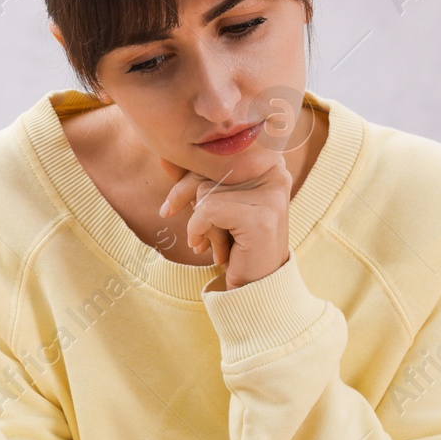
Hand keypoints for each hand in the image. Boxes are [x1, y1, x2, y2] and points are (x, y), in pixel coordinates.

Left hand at [157, 153, 292, 289]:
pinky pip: (209, 209)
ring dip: (199, 220)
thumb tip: (164, 157)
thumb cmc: (236, 243)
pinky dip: (197, 229)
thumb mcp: (213, 205)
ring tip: (210, 242)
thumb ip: (194, 180)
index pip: (217, 151)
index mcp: (269, 162)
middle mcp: (276, 172)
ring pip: (207, 190)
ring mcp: (271, 194)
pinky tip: (205, 248)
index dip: (189, 172)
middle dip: (185, 194)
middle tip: (170, 213)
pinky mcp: (260, 217)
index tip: (172, 197)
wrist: (257, 288)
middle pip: (210, 166)